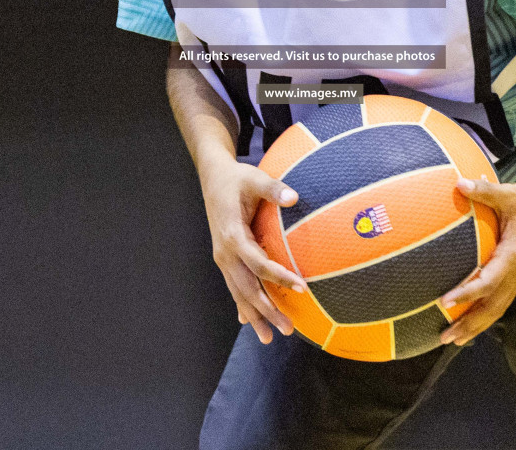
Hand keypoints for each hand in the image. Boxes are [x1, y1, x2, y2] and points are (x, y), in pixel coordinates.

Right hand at [199, 157, 309, 344]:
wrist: (212, 177)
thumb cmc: (237, 177)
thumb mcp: (254, 178)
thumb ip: (273, 189)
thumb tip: (294, 197)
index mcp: (233, 235)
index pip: (259, 263)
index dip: (279, 277)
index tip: (302, 289)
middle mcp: (225, 252)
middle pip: (247, 288)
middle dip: (267, 311)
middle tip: (288, 330)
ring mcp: (223, 257)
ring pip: (238, 292)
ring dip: (254, 315)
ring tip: (268, 338)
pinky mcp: (225, 258)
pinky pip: (234, 286)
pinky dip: (242, 305)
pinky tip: (248, 322)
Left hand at [439, 177, 515, 345]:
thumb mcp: (508, 192)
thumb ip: (484, 190)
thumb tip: (458, 183)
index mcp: (514, 255)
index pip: (489, 281)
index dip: (468, 293)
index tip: (445, 301)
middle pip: (493, 306)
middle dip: (470, 324)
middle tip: (445, 337)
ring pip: (498, 309)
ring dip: (476, 326)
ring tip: (454, 339)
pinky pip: (500, 301)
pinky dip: (485, 315)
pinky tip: (469, 323)